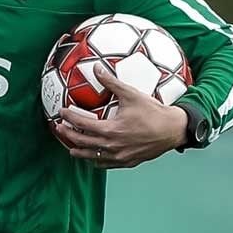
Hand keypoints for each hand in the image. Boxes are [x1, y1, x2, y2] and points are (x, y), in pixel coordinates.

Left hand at [56, 63, 187, 168]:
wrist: (173, 130)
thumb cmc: (153, 112)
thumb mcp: (131, 94)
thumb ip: (111, 82)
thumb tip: (97, 69)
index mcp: (111, 130)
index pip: (82, 125)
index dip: (69, 118)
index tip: (62, 112)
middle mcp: (112, 146)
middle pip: (82, 143)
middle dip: (67, 136)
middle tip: (59, 129)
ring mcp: (119, 157)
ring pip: (92, 157)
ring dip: (78, 152)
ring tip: (70, 148)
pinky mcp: (127, 162)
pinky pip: (105, 164)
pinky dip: (95, 160)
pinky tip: (92, 156)